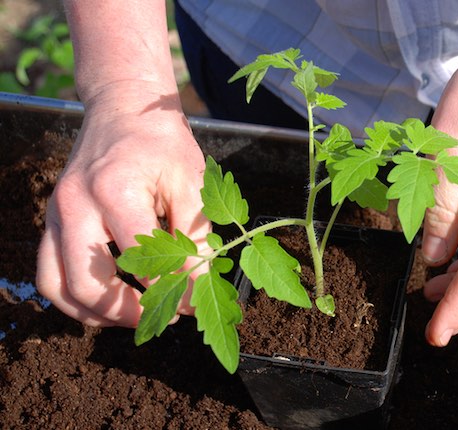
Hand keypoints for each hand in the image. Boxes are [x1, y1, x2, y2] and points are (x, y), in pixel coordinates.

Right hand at [36, 85, 208, 327]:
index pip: (140, 260)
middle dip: (128, 312)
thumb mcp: (191, 182)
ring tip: (137, 315)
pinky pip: (50, 274)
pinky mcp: (51, 221)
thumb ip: (196, 235)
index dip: (169, 290)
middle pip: (88, 284)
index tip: (193, 306)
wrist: (123, 108)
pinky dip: (77, 298)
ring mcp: (55, 214)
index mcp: (113, 191)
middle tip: (164, 317)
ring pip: (59, 287)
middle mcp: (74, 206)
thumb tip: (199, 285)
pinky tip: (110, 301)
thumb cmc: (162, 144)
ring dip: (97, 313)